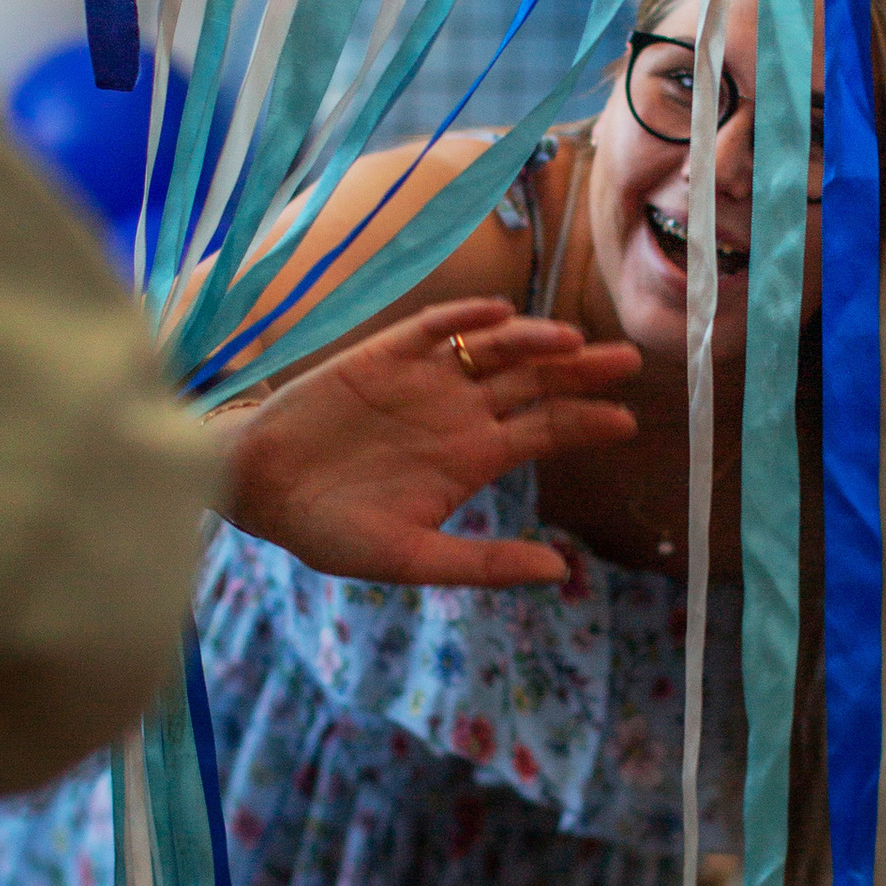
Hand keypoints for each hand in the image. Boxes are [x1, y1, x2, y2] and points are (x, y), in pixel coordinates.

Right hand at [220, 302, 639, 588]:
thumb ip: (485, 563)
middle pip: (534, 382)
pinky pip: (432, 329)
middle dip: (581, 372)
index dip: (586, 422)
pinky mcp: (382, 356)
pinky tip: (495, 314)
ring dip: (533, 341)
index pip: (545, 431)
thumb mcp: (411, 560)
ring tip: (570, 340)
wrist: (256, 491)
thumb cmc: (330, 532)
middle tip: (629, 361)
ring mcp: (424, 380)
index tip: (629, 421)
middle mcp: (458, 413)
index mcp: (472, 459)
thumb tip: (561, 571)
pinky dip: (463, 319)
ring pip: (493, 350)